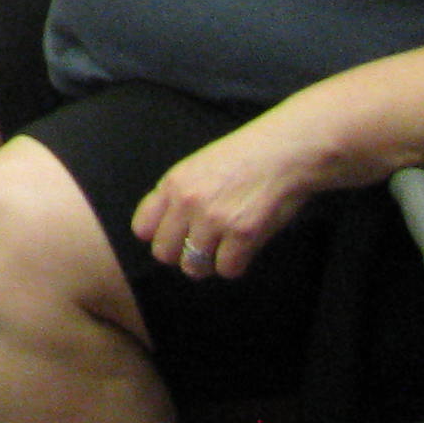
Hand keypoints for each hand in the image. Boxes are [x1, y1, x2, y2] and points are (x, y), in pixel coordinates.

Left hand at [132, 113, 329, 281]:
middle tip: (201, 248)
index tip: (174, 236)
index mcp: (172, 184)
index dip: (159, 236)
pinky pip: (227, 270)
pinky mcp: (243, 235)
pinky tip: (243, 248)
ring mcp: (214, 220)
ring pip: (194, 267)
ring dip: (208, 264)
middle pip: (164, 253)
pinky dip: (235, 265)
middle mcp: (187, 203)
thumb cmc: (240, 159)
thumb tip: (162, 228)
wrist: (281, 153)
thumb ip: (176, 195)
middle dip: (181, 255)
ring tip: (222, 249)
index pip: (142, 228)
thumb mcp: (194, 168)